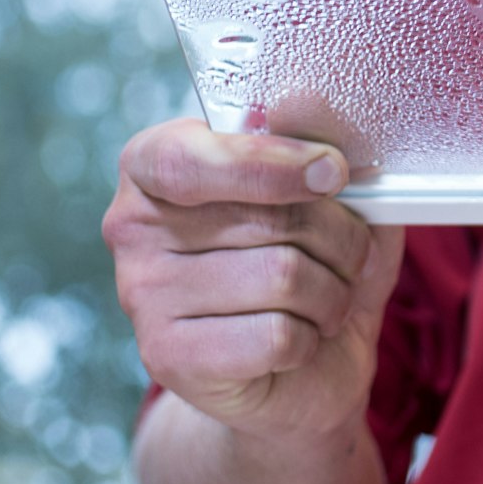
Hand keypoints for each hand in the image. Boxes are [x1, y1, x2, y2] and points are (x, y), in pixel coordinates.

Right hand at [104, 117, 403, 441]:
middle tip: (349, 255)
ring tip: (327, 300)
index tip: (333, 171)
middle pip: (267, 217)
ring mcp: (142, 297)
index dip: (269, 162)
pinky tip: (300, 340)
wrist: (302, 372)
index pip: (190, 156)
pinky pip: (277, 335)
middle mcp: (133, 228)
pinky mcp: (169, 360)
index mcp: (156, 165)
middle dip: (339, 238)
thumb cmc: (312, 262)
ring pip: (283, 277)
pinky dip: (312, 338)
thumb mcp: (331, 197)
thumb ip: (321, 148)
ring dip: (334, 292)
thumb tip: (311, 111)